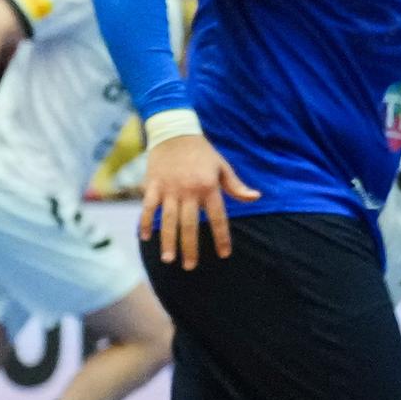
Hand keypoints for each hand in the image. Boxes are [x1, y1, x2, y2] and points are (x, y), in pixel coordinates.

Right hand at [138, 132, 256, 267]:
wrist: (174, 132)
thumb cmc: (202, 152)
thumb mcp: (222, 167)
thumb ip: (236, 186)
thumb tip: (255, 198)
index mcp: (209, 187)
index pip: (218, 218)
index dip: (221, 237)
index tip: (223, 254)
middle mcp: (189, 191)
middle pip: (190, 224)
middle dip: (190, 247)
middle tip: (190, 267)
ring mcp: (169, 189)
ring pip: (167, 220)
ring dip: (167, 241)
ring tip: (169, 259)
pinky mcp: (152, 185)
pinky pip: (147, 207)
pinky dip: (145, 222)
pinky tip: (144, 238)